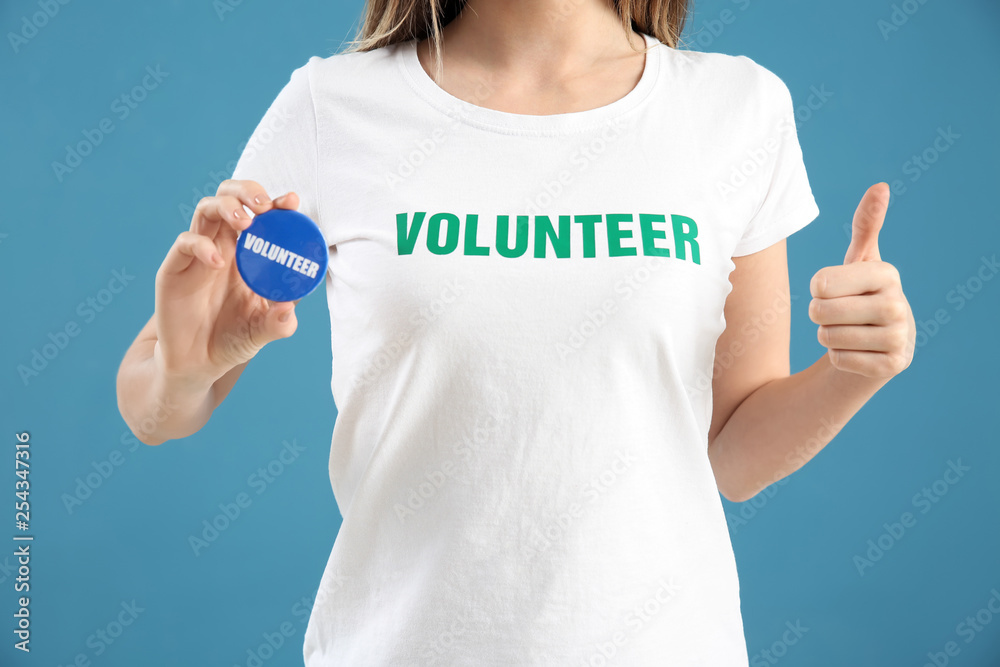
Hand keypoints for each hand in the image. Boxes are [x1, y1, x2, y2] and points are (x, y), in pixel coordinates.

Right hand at [154, 181, 302, 386]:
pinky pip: (185, 243)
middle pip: (230, 197)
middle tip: (263, 206)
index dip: (276, 203)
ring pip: (206, 209)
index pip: (262, 215)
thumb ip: (280, 322)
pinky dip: (202, 245)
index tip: (291, 201)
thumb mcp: (263, 332)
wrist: (197, 363)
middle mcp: (224, 246)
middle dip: (247, 191)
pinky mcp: (175, 268)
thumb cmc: (233, 339)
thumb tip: (290, 308)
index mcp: (249, 253)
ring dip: (227, 207)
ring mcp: (198, 254)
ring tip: (246, 223)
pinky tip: (218, 262)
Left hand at [808, 182, 915, 379]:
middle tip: (837, 315)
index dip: (817, 290)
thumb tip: (880, 186)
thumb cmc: (861, 297)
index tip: (833, 290)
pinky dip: (838, 358)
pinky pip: (839, 360)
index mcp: (887, 274)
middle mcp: (898, 304)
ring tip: (848, 332)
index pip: (821, 283)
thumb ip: (865, 226)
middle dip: (819, 315)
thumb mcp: (859, 262)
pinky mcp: (892, 366)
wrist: (877, 346)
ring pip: (828, 338)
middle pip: (821, 312)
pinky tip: (856, 352)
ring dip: (828, 337)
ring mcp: (899, 337)